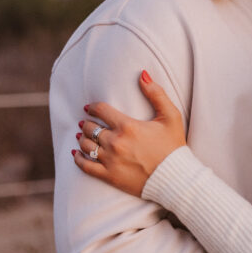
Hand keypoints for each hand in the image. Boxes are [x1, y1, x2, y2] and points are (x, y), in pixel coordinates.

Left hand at [73, 71, 185, 195]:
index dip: (93, 107)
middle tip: (87, 122)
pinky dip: (78, 158)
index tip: (90, 107)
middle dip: (87, 123)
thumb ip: (156, 93)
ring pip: (86, 145)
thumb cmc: (174, 147)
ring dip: (82, 138)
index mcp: (128, 126)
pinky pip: (86, 165)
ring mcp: (110, 160)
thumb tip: (142, 74)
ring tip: (83, 135)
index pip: (101, 110)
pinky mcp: (109, 176)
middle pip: (90, 127)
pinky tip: (76, 153)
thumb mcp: (171, 116)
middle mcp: (115, 142)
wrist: (175, 178)